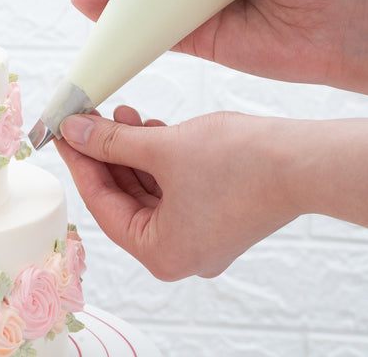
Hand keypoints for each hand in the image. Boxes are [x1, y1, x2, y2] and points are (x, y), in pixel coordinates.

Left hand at [56, 108, 367, 280]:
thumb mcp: (162, 148)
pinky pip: (170, 185)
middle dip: (105, 153)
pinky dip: (155, 157)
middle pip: (124, 196)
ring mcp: (198, 233)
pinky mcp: (213, 212)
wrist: (305, 160)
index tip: (62, 135)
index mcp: (162, 253)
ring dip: (130, 150)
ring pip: (147, 187)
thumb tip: (73, 132)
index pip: (102, 204)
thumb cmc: (242, 163)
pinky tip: (146, 127)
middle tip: (87, 120)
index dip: (80, 163)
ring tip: (120, 114)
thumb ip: (111, 142)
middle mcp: (179, 251)